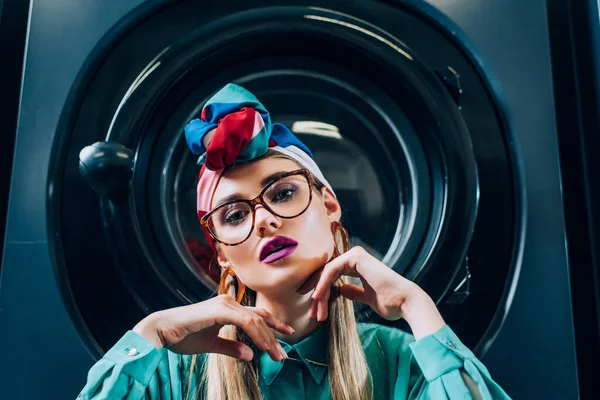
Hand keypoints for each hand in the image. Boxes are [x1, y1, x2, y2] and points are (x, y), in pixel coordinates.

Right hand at [133, 294, 292, 361]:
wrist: (162, 331)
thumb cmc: (183, 336)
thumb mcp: (212, 344)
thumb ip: (231, 347)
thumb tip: (251, 355)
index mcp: (227, 308)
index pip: (256, 316)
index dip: (272, 325)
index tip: (286, 336)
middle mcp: (229, 302)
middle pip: (260, 317)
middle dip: (275, 335)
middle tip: (284, 353)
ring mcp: (225, 305)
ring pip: (256, 320)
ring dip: (269, 338)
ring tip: (278, 355)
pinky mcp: (220, 311)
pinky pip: (246, 322)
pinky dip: (257, 334)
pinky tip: (264, 347)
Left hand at [307, 246, 445, 338]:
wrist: (405, 302)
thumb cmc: (391, 303)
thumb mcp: (366, 298)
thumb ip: (354, 292)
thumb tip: (341, 290)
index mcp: (358, 265)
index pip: (331, 276)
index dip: (320, 291)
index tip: (313, 307)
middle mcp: (355, 257)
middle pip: (326, 274)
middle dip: (317, 294)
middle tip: (310, 313)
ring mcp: (355, 255)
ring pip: (327, 273)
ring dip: (319, 294)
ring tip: (315, 312)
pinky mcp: (355, 257)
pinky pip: (331, 270)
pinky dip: (322, 285)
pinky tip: (318, 298)